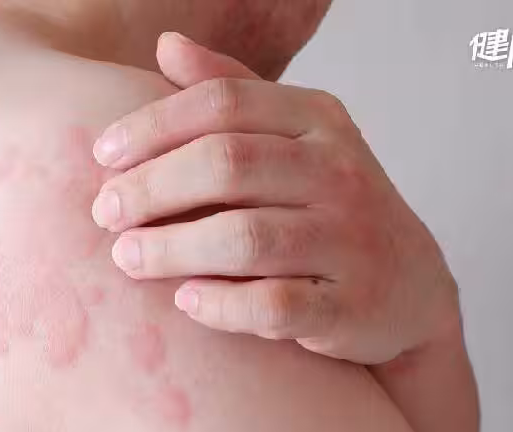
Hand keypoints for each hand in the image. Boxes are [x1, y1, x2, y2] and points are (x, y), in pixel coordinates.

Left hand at [90, 32, 461, 364]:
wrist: (409, 287)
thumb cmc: (331, 205)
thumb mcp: (296, 136)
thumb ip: (232, 90)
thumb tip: (165, 43)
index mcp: (320, 120)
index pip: (223, 103)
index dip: (153, 126)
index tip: (102, 155)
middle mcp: (341, 172)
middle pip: (227, 164)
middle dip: (152, 188)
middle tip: (104, 213)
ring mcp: (351, 241)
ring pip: (246, 238)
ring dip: (172, 249)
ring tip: (127, 258)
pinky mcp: (350, 307)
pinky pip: (274, 305)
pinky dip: (220, 304)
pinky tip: (185, 300)